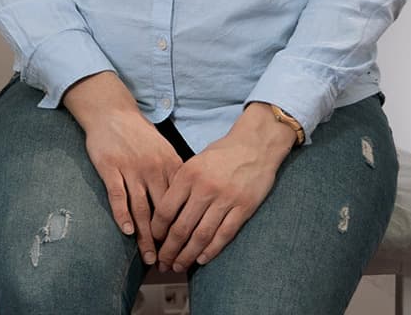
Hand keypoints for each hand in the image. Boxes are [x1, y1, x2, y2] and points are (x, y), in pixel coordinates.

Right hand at [61, 73, 182, 265]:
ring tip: (149, 256)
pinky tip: (127, 231)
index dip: (183, 228)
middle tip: (168, 262)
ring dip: (145, 236)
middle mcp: (154, 169)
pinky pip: (118, 195)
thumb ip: (174, 175)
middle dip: (166, 240)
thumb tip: (188, 203)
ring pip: (141, 208)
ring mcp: (131, 169)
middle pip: (163, 211)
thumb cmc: (139, 134)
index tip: (185, 249)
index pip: (181, 204)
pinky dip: (122, 215)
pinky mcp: (111, 168)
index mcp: (171, 165)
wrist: (112, 112)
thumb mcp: (164, 151)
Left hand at [150, 102, 296, 270]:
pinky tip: (202, 259)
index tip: (153, 241)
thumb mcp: (195, 162)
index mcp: (188, 175)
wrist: (256, 144)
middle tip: (162, 263)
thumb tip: (164, 214)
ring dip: (187, 255)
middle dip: (169, 250)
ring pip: (201, 235)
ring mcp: (225, 199)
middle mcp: (204, 188)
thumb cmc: (222, 153)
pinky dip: (211, 250)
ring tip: (178, 266)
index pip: (165, 210)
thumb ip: (181, 185)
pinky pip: (224, 234)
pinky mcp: (244, 207)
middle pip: (181, 228)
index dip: (157, 231)